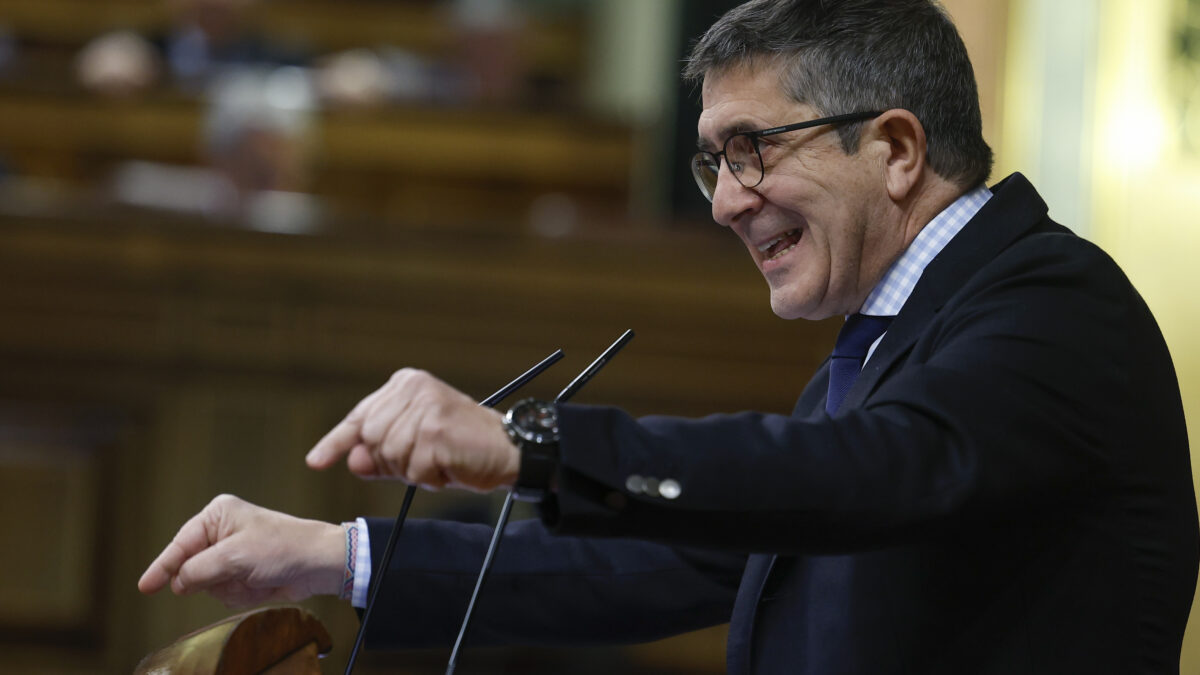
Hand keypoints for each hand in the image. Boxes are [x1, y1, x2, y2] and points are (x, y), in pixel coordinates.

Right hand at [138, 495, 345, 607]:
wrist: (318, 564)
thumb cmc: (283, 548)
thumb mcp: (235, 557)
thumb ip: (198, 570)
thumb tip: (177, 583)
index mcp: (218, 515)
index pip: (180, 544)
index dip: (162, 567)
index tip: (145, 587)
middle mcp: (222, 531)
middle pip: (193, 568)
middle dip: (214, 578)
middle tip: (239, 573)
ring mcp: (232, 554)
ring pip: (208, 585)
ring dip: (231, 588)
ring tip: (255, 576)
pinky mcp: (242, 572)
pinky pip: (225, 592)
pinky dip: (242, 593)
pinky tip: (261, 584)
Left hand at [305, 368, 519, 491]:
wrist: (511, 450)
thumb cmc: (464, 447)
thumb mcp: (416, 447)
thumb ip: (381, 452)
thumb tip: (352, 461)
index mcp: (406, 384)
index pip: (359, 417)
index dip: (336, 442)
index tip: (315, 462)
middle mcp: (413, 389)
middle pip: (370, 440)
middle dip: (392, 462)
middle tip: (427, 461)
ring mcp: (423, 409)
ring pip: (390, 457)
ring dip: (414, 471)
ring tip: (443, 461)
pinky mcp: (434, 431)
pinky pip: (413, 470)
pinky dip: (430, 479)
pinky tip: (451, 467)